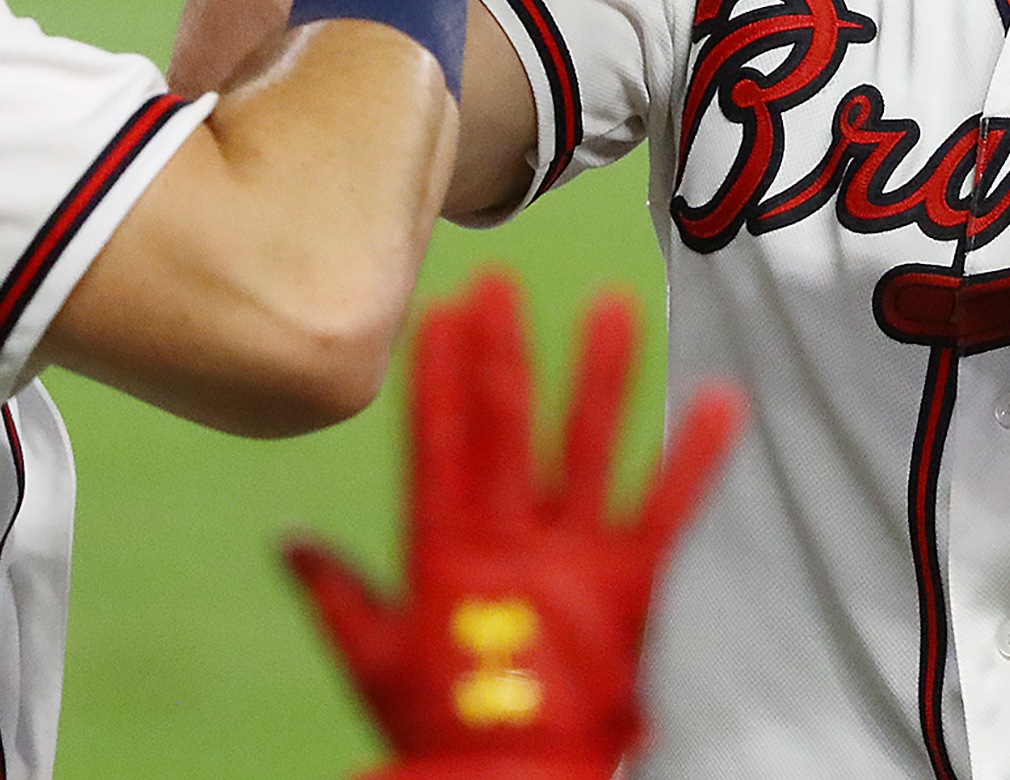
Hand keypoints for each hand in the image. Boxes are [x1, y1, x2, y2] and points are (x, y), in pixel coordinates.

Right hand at [285, 271, 742, 779]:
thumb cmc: (439, 728)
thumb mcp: (370, 659)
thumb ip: (336, 593)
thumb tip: (289, 539)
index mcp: (445, 551)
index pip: (437, 441)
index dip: (438, 374)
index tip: (439, 311)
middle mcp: (509, 540)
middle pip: (507, 426)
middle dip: (506, 348)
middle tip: (507, 281)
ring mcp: (573, 558)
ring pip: (589, 448)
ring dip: (604, 374)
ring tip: (616, 304)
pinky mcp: (631, 584)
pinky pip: (670, 508)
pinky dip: (698, 455)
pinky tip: (721, 399)